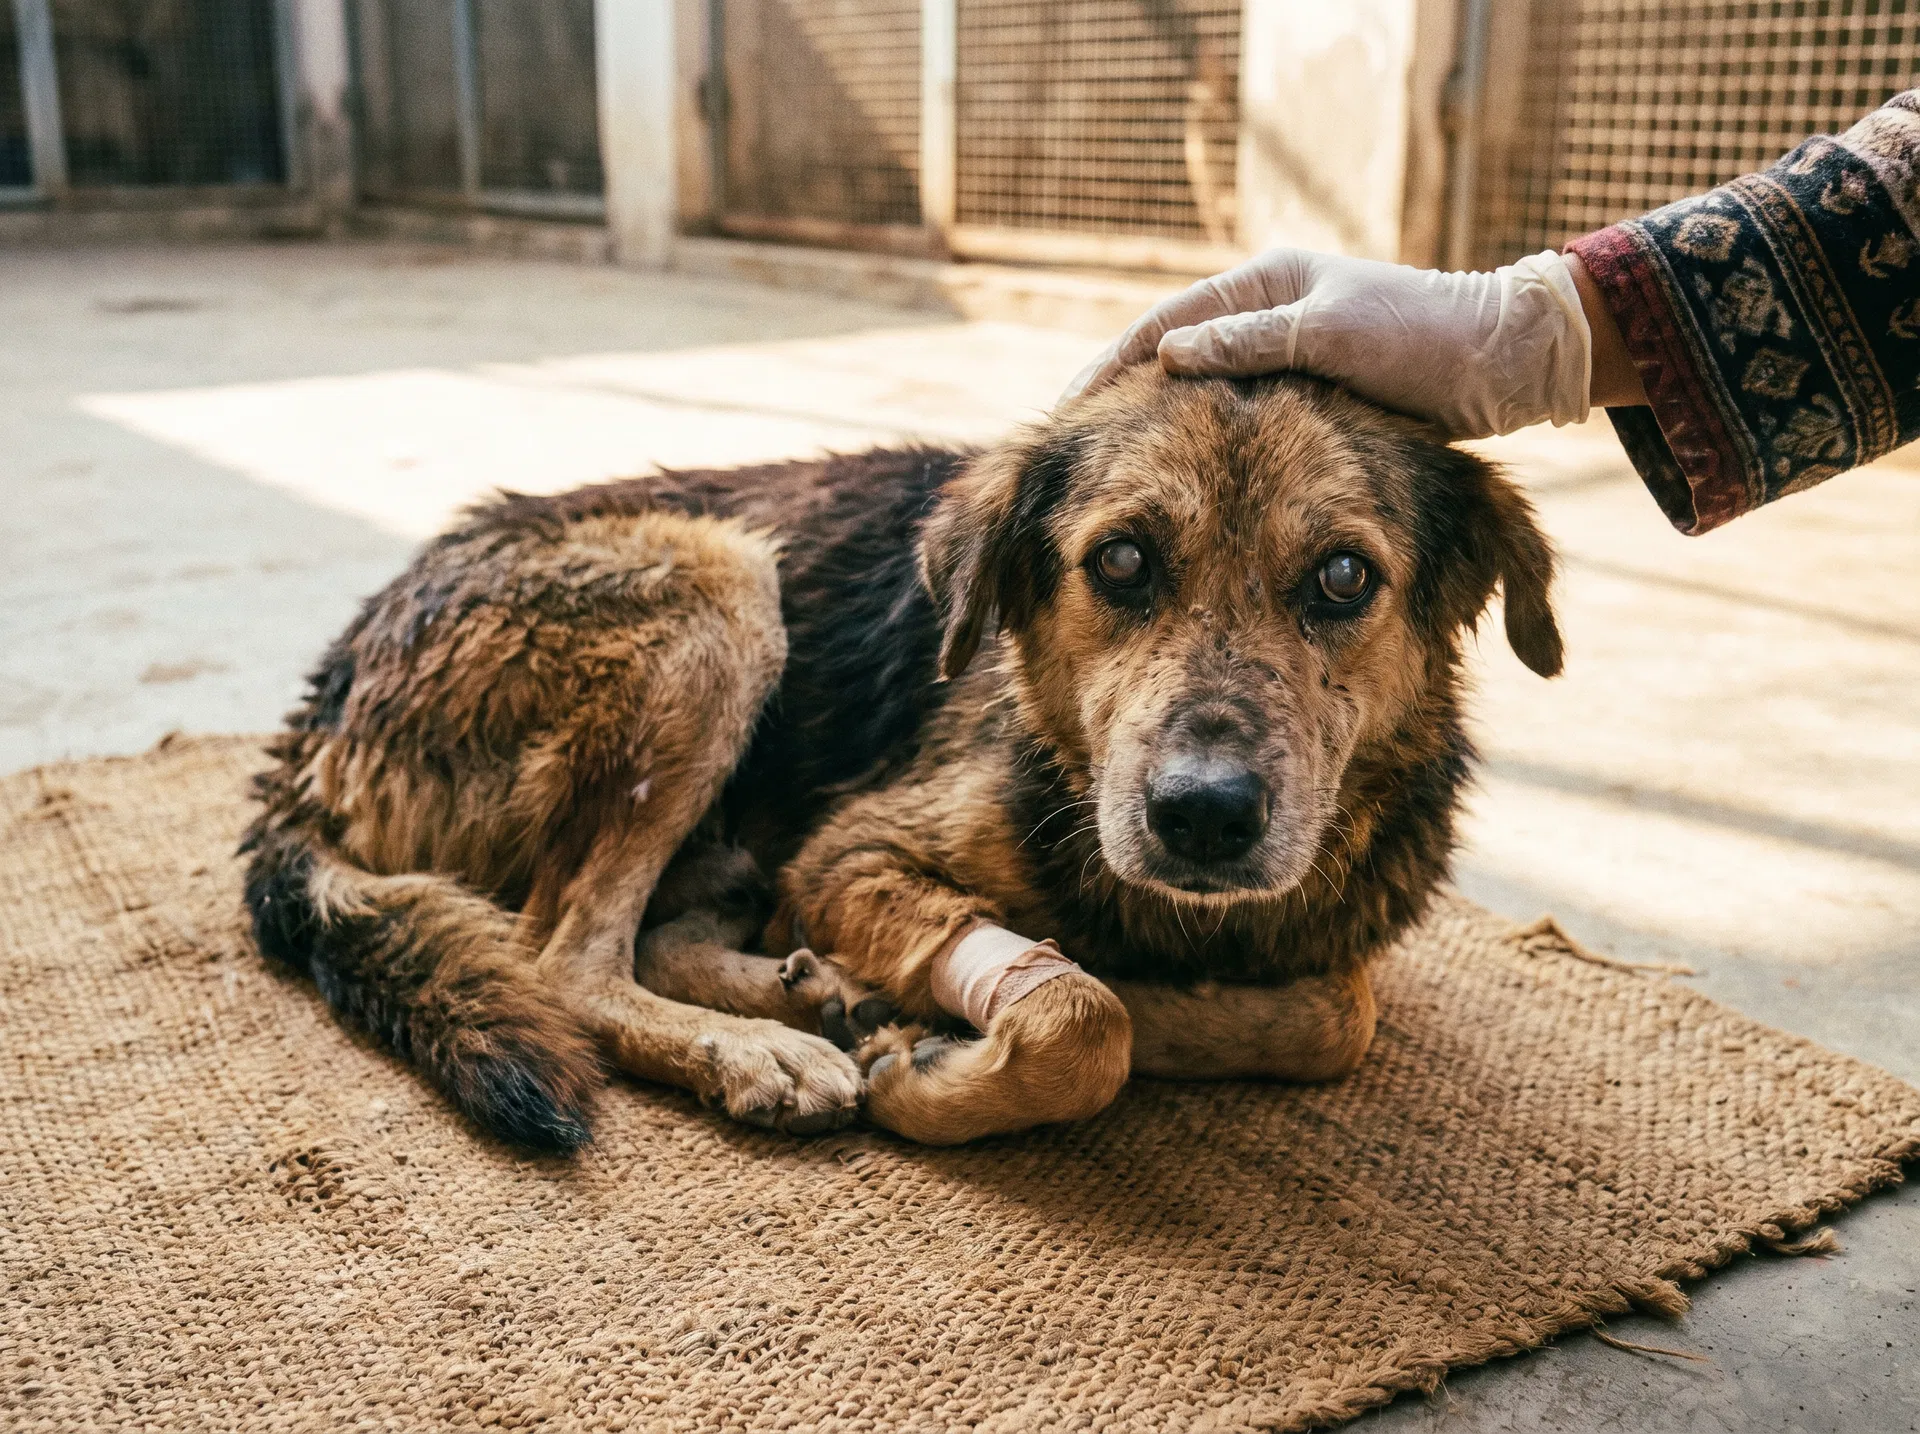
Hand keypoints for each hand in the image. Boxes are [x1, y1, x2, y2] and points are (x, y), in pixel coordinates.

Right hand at [1061, 247, 1596, 440]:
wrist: (1507, 362)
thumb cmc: (1426, 338)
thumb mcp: (1330, 334)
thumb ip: (1248, 342)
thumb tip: (1167, 357)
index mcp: (1263, 283)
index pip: (1162, 326)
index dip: (1110, 371)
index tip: (1070, 412)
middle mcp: (1264, 316)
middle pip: (1169, 364)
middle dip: (1119, 406)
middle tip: (1069, 454)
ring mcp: (1283, 360)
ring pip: (1199, 400)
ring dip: (1154, 433)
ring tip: (1108, 478)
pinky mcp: (1307, 400)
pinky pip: (1235, 426)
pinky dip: (1199, 451)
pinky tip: (1173, 488)